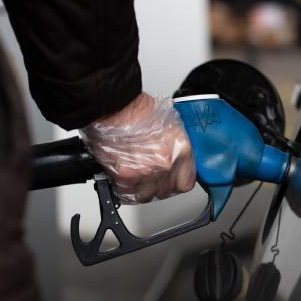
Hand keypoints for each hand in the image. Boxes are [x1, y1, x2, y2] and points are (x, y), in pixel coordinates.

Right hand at [80, 93, 195, 203]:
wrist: (114, 105)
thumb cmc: (137, 109)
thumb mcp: (170, 125)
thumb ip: (174, 148)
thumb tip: (175, 160)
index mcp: (181, 150)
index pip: (186, 183)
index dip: (176, 182)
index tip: (171, 180)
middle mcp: (166, 164)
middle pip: (165, 191)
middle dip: (157, 184)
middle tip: (148, 173)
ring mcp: (145, 172)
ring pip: (146, 195)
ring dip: (140, 188)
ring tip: (135, 174)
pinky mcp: (124, 177)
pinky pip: (127, 193)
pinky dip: (124, 188)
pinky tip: (124, 175)